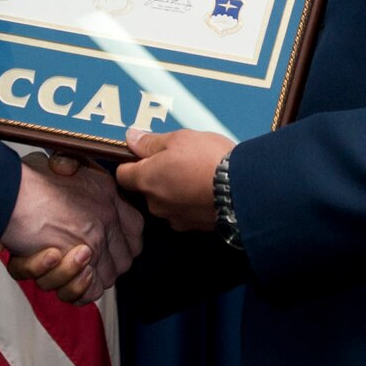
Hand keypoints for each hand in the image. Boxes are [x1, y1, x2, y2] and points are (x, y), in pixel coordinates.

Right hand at [0, 154, 142, 303]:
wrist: (7, 193)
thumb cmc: (25, 179)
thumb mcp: (55, 162)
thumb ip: (68, 166)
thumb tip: (64, 168)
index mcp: (107, 193)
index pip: (135, 228)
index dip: (123, 242)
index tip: (105, 245)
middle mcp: (108, 219)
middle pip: (124, 259)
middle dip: (102, 266)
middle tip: (76, 260)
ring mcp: (96, 242)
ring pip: (107, 278)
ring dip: (82, 278)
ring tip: (58, 260)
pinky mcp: (78, 264)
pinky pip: (89, 292)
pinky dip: (74, 289)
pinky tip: (55, 269)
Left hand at [115, 127, 233, 232]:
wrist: (243, 189)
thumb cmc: (209, 160)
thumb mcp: (179, 139)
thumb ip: (151, 142)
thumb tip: (131, 138)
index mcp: (146, 180)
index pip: (122, 175)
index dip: (132, 163)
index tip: (145, 154)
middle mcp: (155, 204)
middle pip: (147, 189)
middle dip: (159, 176)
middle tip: (181, 160)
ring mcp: (175, 218)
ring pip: (167, 202)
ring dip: (177, 191)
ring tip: (198, 175)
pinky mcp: (194, 228)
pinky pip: (186, 212)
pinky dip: (192, 203)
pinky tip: (207, 190)